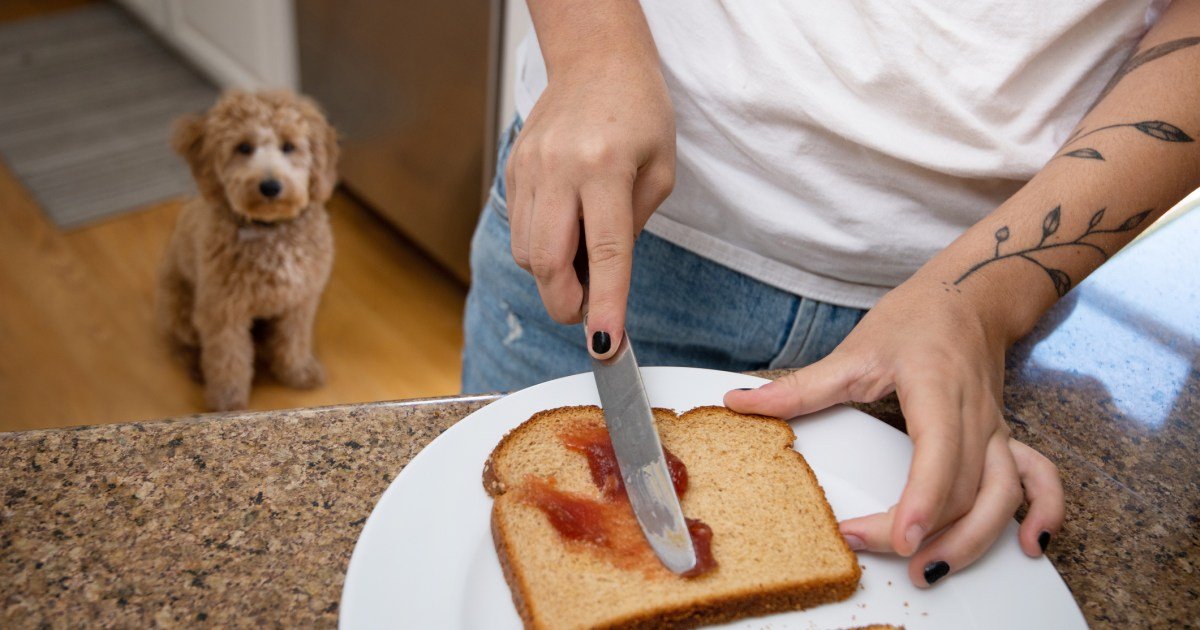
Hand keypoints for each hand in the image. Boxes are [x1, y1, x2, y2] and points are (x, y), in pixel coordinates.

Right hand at [506, 55, 674, 357]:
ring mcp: (528, 170)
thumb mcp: (661, 170)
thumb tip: (604, 279)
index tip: (605, 346)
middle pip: (545, 263)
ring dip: (552, 276)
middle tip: (589, 312)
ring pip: (526, 254)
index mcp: (605, 168)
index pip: (606, 253)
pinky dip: (540, 249)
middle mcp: (559, 170)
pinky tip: (565, 232)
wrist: (595, 60)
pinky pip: (518, 230)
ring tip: (582, 259)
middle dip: (566, 303)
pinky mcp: (513, 171)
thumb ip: (635, 228)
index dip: (605, 305)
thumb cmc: (639, 111)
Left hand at [724, 282, 1063, 586]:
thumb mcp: (854, 349)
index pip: (938, 454)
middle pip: (964, 489)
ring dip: (973, 539)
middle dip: (925, 532)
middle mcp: (975, 414)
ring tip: (929, 570)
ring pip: (1002, 495)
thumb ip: (800, 386)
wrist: (970, 295)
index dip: (920, 501)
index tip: (897, 537)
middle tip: (874, 550)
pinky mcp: (1004, 437)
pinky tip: (1029, 545)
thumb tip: (741, 403)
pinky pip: (1038, 479)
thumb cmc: (917, 317)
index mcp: (938, 389)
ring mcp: (996, 429)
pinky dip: (1044, 512)